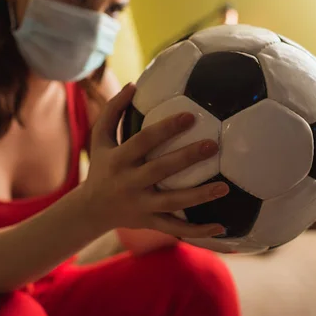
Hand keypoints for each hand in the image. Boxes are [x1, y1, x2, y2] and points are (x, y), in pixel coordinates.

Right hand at [81, 83, 228, 237]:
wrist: (90, 209)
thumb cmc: (101, 166)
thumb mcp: (99, 138)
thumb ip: (113, 110)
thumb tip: (133, 83)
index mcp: (118, 160)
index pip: (143, 141)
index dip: (166, 128)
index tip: (190, 115)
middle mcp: (129, 183)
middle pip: (160, 170)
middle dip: (187, 158)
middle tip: (214, 145)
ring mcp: (140, 206)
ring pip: (172, 203)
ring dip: (199, 196)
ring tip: (225, 187)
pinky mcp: (149, 223)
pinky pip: (175, 229)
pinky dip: (197, 231)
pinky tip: (221, 227)